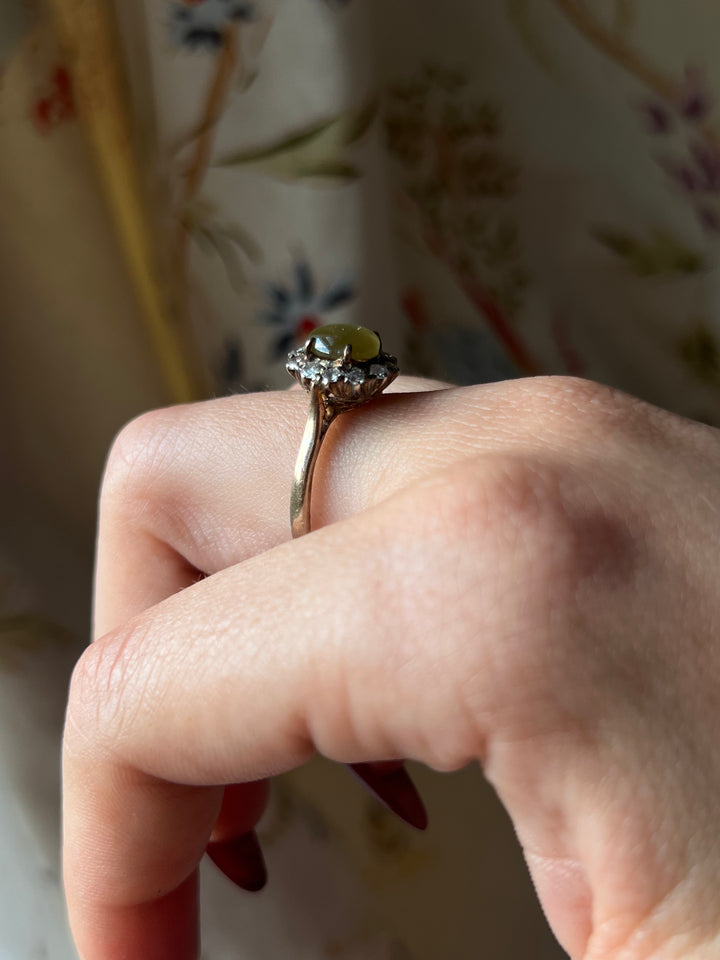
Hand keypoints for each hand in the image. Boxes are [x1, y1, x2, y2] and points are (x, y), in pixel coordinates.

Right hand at [63, 376, 719, 959]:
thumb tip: (242, 906)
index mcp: (494, 579)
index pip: (154, 680)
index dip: (107, 853)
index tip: (148, 957)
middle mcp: (510, 450)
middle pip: (169, 490)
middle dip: (145, 672)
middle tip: (211, 825)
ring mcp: (555, 426)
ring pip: (269, 463)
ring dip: (235, 620)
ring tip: (299, 774)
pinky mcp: (590, 446)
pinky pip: (382, 472)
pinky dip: (333, 582)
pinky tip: (409, 709)